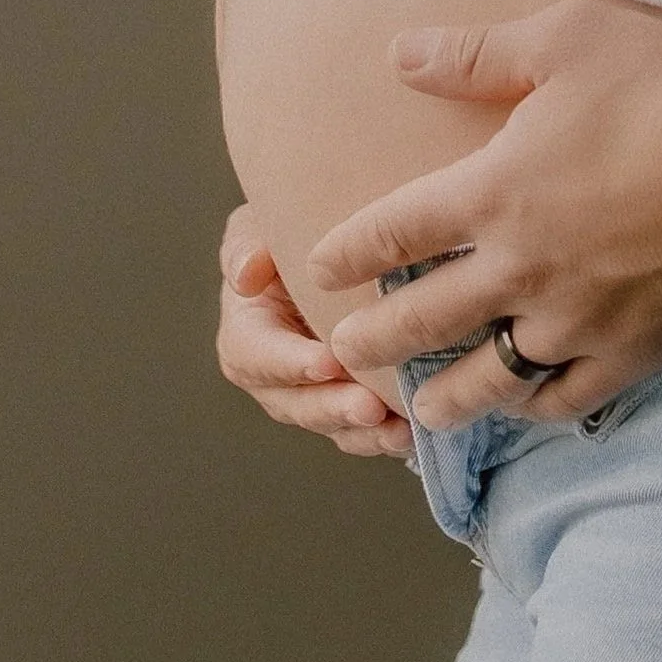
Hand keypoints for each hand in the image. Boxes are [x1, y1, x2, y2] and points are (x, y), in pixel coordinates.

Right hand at [216, 203, 411, 457]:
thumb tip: (246, 277)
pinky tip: (415, 431)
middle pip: (292, 403)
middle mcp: (275, 371)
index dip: (288, 363)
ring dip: (362, 432)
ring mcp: (313, 392)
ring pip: (330, 424)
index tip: (328, 363)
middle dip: (331, 408)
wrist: (348, 248)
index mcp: (248, 329)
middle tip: (370, 408)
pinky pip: (362, 430)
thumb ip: (248, 246)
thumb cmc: (298, 231)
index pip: (253, 354)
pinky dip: (385, 435)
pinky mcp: (351, 400)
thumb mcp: (262, 226)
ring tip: (398, 429)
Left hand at [309, 0, 661, 430]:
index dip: (348, 251)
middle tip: (344, 352)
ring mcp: (578, 317)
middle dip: (373, 340)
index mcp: (493, 192)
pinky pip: (567, 396)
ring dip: (444, 394)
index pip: (392, 233)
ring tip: (421, 407)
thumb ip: (475, 54)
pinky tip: (522, 408)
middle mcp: (521, 267)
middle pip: (421, 321)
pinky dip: (534, 407)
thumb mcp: (566, 40)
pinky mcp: (635, 348)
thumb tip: (397, 54)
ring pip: (488, 378)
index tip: (322, 264)